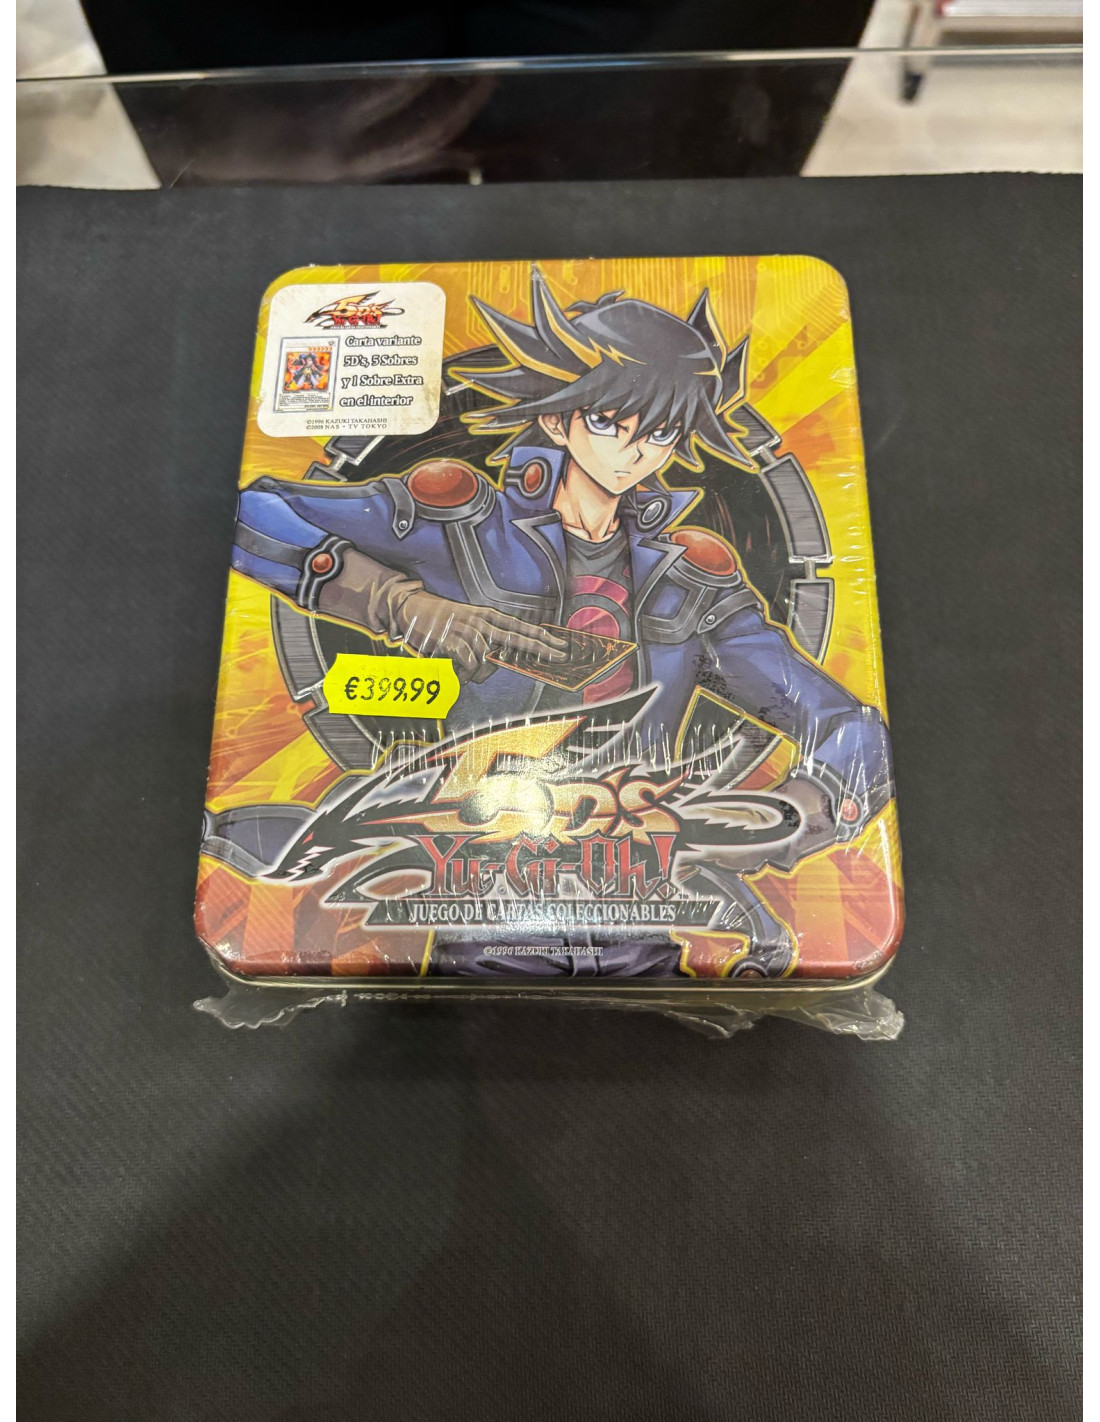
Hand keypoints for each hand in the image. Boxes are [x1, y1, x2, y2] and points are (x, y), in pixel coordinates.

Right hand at [397, 589, 568, 674]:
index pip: (520, 627)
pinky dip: (463, 672)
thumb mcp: (469, 622)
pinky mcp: (453, 639)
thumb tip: (503, 658)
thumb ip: (488, 637)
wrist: (413, 608)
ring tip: (465, 671)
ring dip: (478, 672)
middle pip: (517, 638)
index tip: (560, 644)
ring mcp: (468, 630)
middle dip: (541, 648)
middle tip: (559, 655)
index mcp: (487, 616)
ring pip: (488, 660)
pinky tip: (456, 670)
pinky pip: (468, 664)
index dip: (542, 636)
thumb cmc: (443, 620)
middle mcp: (482, 621)